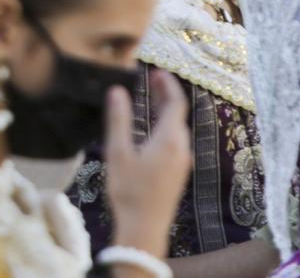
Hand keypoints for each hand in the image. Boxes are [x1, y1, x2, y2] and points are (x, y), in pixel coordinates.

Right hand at [103, 72, 191, 257]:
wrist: (144, 228)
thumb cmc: (129, 190)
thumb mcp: (118, 152)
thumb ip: (119, 120)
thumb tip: (117, 90)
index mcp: (169, 140)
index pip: (176, 103)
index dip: (168, 85)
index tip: (157, 72)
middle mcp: (181, 149)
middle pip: (179, 115)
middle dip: (167, 95)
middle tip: (151, 81)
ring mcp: (181, 163)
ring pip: (178, 130)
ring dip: (166, 112)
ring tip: (150, 100)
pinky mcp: (177, 174)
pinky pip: (175, 142)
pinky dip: (165, 127)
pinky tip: (150, 130)